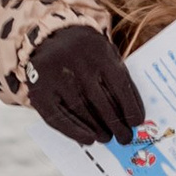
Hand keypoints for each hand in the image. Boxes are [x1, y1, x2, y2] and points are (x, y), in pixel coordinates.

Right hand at [28, 22, 147, 144]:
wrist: (50, 36)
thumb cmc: (87, 52)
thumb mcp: (105, 53)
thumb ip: (119, 77)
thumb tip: (133, 115)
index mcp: (98, 51)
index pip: (119, 85)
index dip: (130, 107)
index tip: (136, 123)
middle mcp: (76, 62)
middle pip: (101, 101)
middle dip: (115, 124)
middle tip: (124, 137)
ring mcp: (55, 76)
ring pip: (81, 111)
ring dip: (97, 129)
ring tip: (107, 138)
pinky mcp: (39, 90)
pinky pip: (58, 117)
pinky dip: (74, 132)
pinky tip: (88, 139)